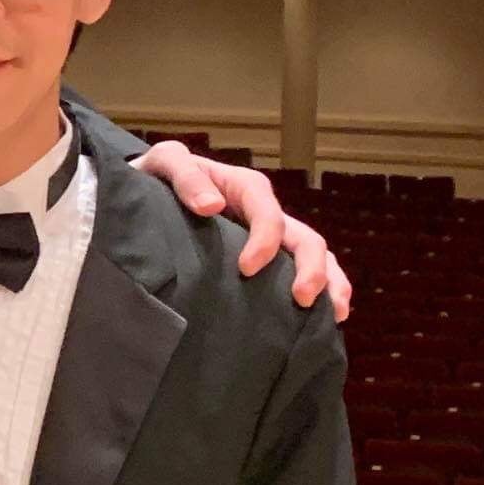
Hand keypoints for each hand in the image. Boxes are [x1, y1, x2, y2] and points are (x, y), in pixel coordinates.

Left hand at [136, 142, 351, 321]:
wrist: (149, 190)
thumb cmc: (159, 177)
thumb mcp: (166, 163)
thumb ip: (185, 178)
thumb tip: (211, 206)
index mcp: (244, 188)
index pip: (267, 212)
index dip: (265, 240)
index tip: (246, 269)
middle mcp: (265, 213)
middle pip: (305, 238)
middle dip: (310, 268)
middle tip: (301, 299)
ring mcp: (271, 237)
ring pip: (314, 257)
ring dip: (330, 283)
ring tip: (334, 315)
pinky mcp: (268, 258)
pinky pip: (301, 272)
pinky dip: (324, 292)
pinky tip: (328, 321)